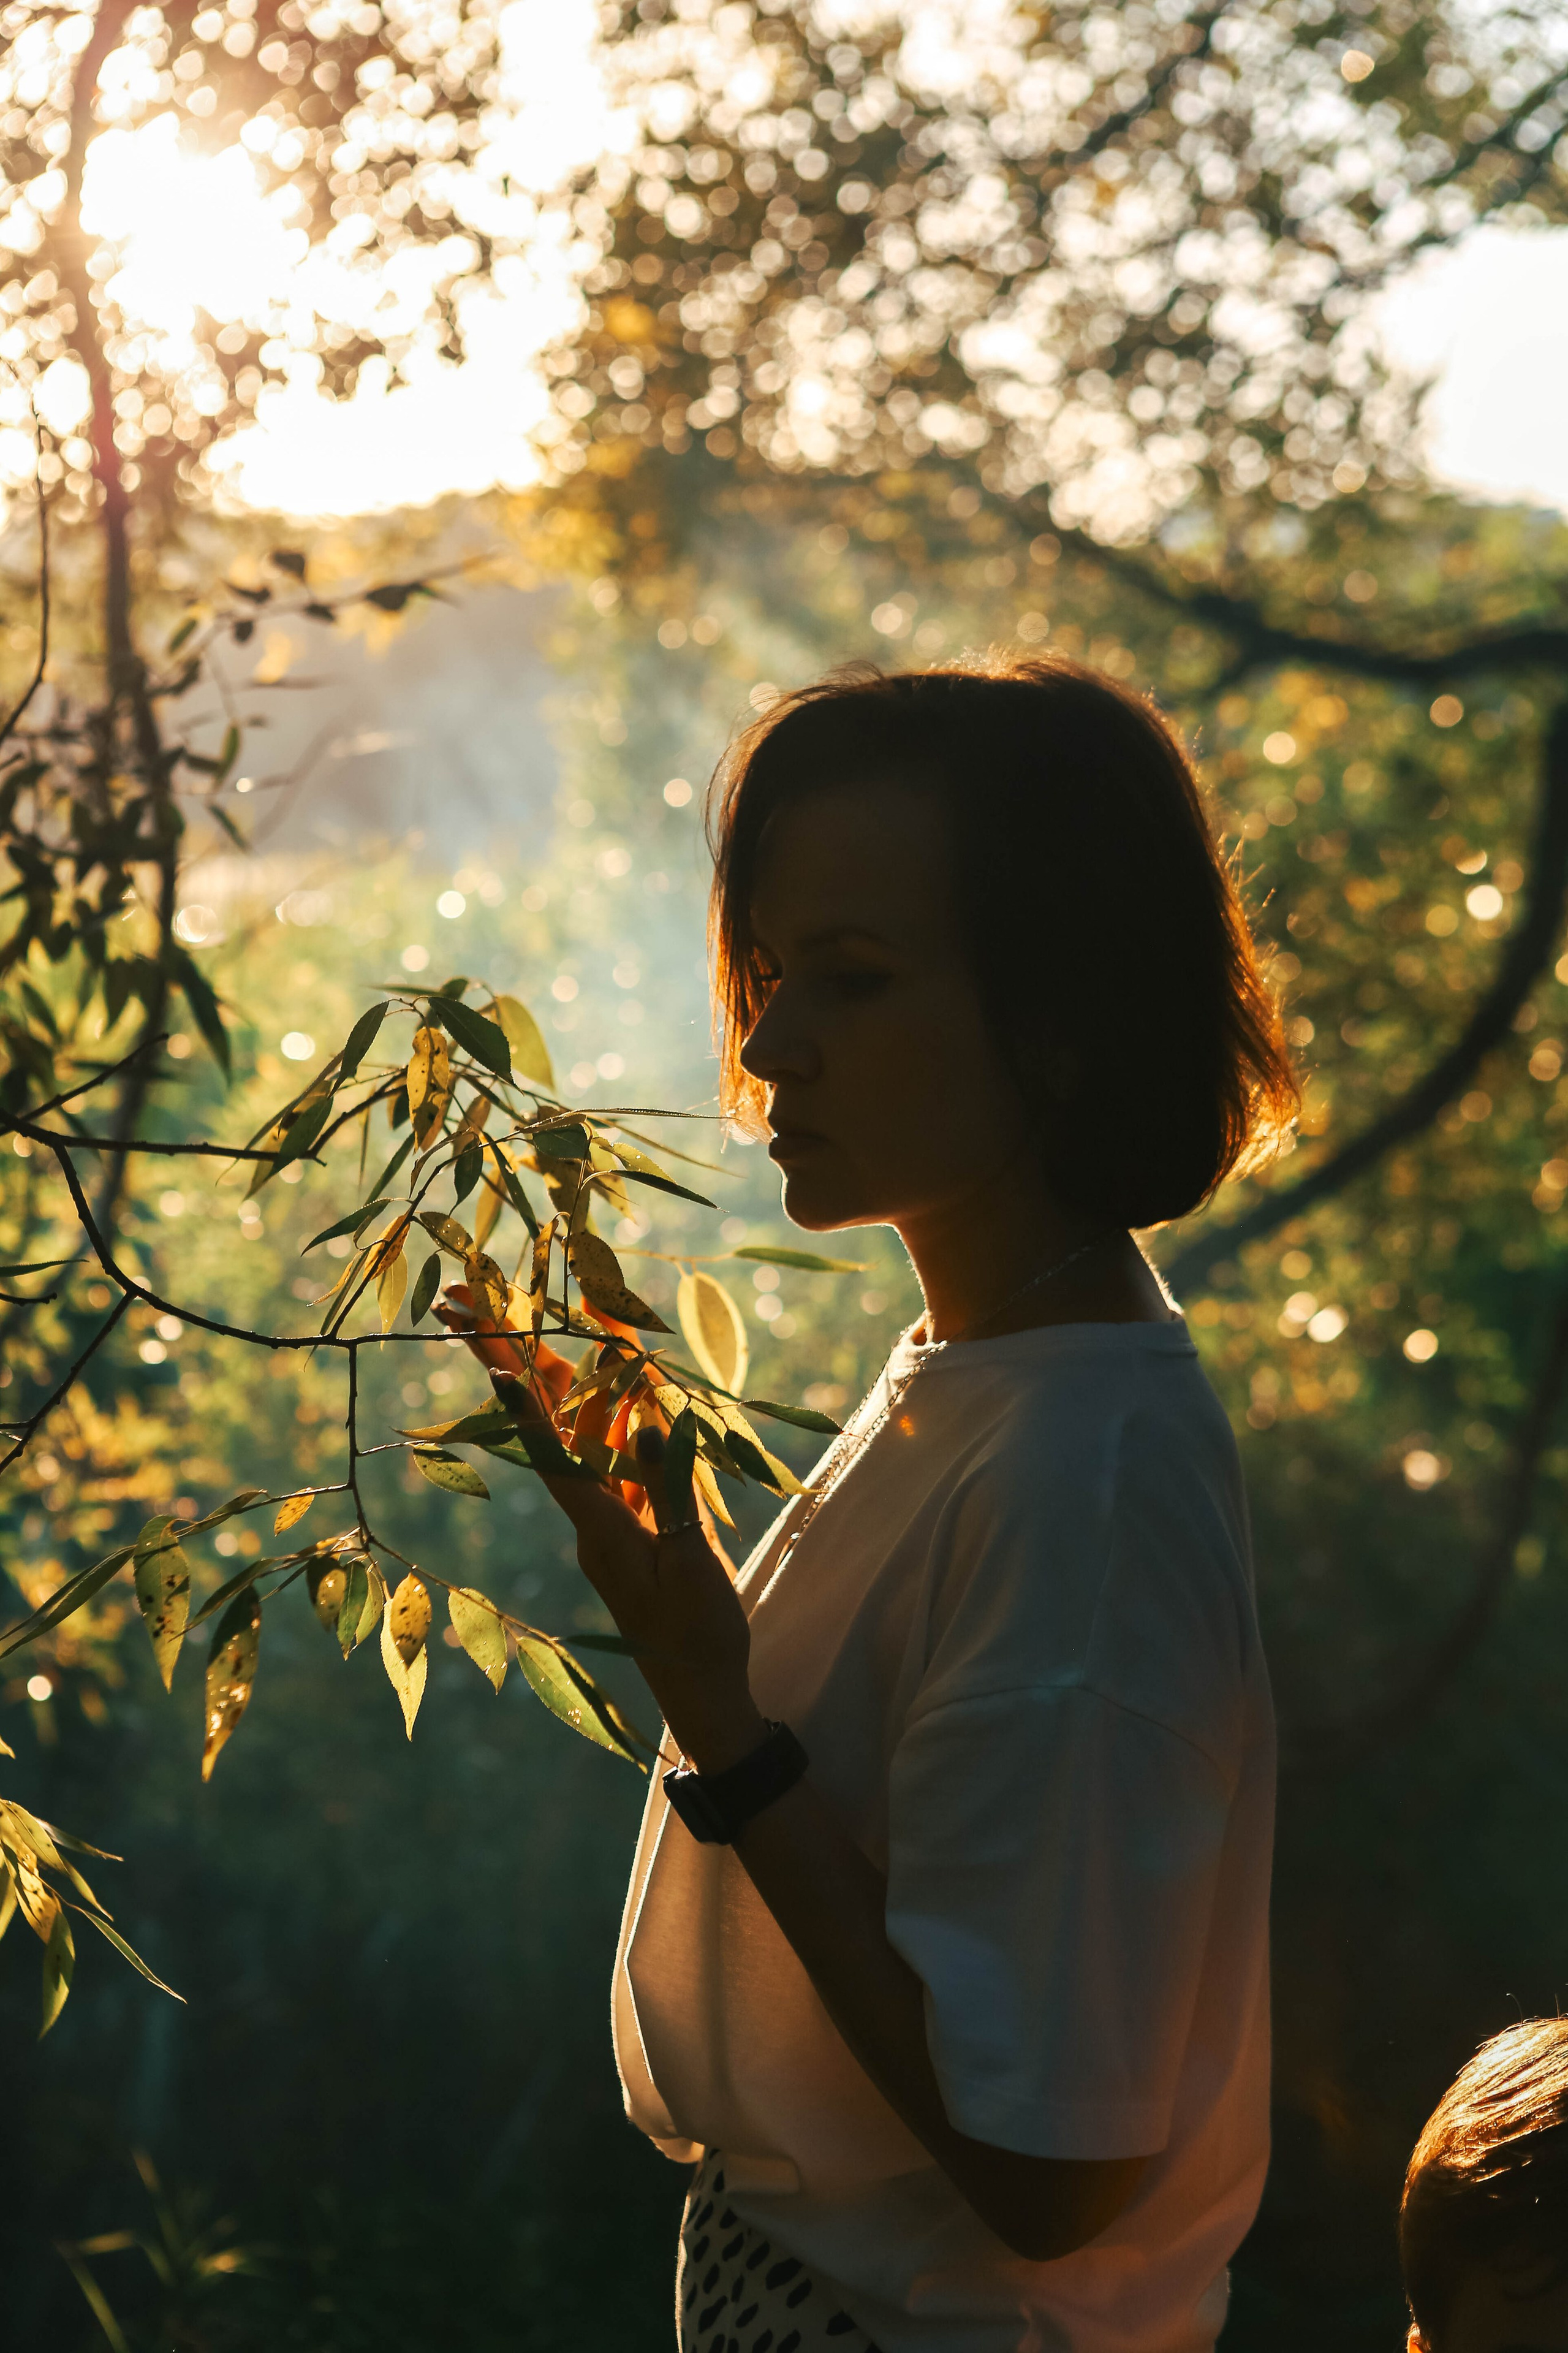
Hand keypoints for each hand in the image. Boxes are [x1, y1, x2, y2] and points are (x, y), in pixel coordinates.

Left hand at [435, 1288, 762, 1770]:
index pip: (553, 1456)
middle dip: (502, 1359)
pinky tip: (610, 1374)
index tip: (489, 1360)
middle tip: (457, 1307)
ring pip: (576, 1430)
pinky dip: (607, 1409)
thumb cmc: (698, 1634)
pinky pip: (610, 1454)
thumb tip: (650, 1422)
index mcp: (601, 1529)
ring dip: (552, 1372)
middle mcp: (592, 1515)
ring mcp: (608, 1517)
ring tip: (518, 1311)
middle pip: (545, 1425)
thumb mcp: (691, 1564)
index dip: (522, 1409)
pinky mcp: (630, 1522)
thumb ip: (670, 1492)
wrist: (702, 1690)